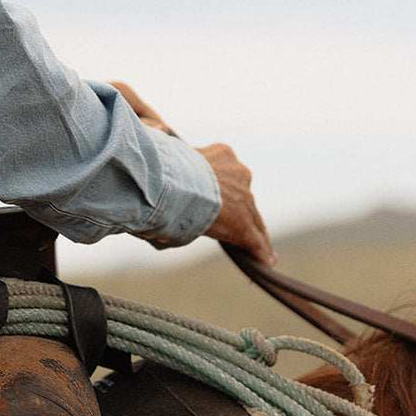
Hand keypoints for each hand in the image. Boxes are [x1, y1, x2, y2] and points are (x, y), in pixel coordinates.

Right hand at [110, 81, 275, 264]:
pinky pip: (254, 239)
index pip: (228, 174)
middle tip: (230, 224)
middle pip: (243, 195)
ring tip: (256, 248)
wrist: (168, 184)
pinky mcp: (243, 223)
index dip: (224, 188)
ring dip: (251, 232)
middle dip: (238, 209)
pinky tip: (266, 261)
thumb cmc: (160, 173)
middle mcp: (239, 172)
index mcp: (222, 154)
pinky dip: (259, 251)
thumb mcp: (167, 167)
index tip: (218, 197)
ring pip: (252, 218)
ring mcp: (244, 198)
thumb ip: (170, 175)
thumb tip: (149, 184)